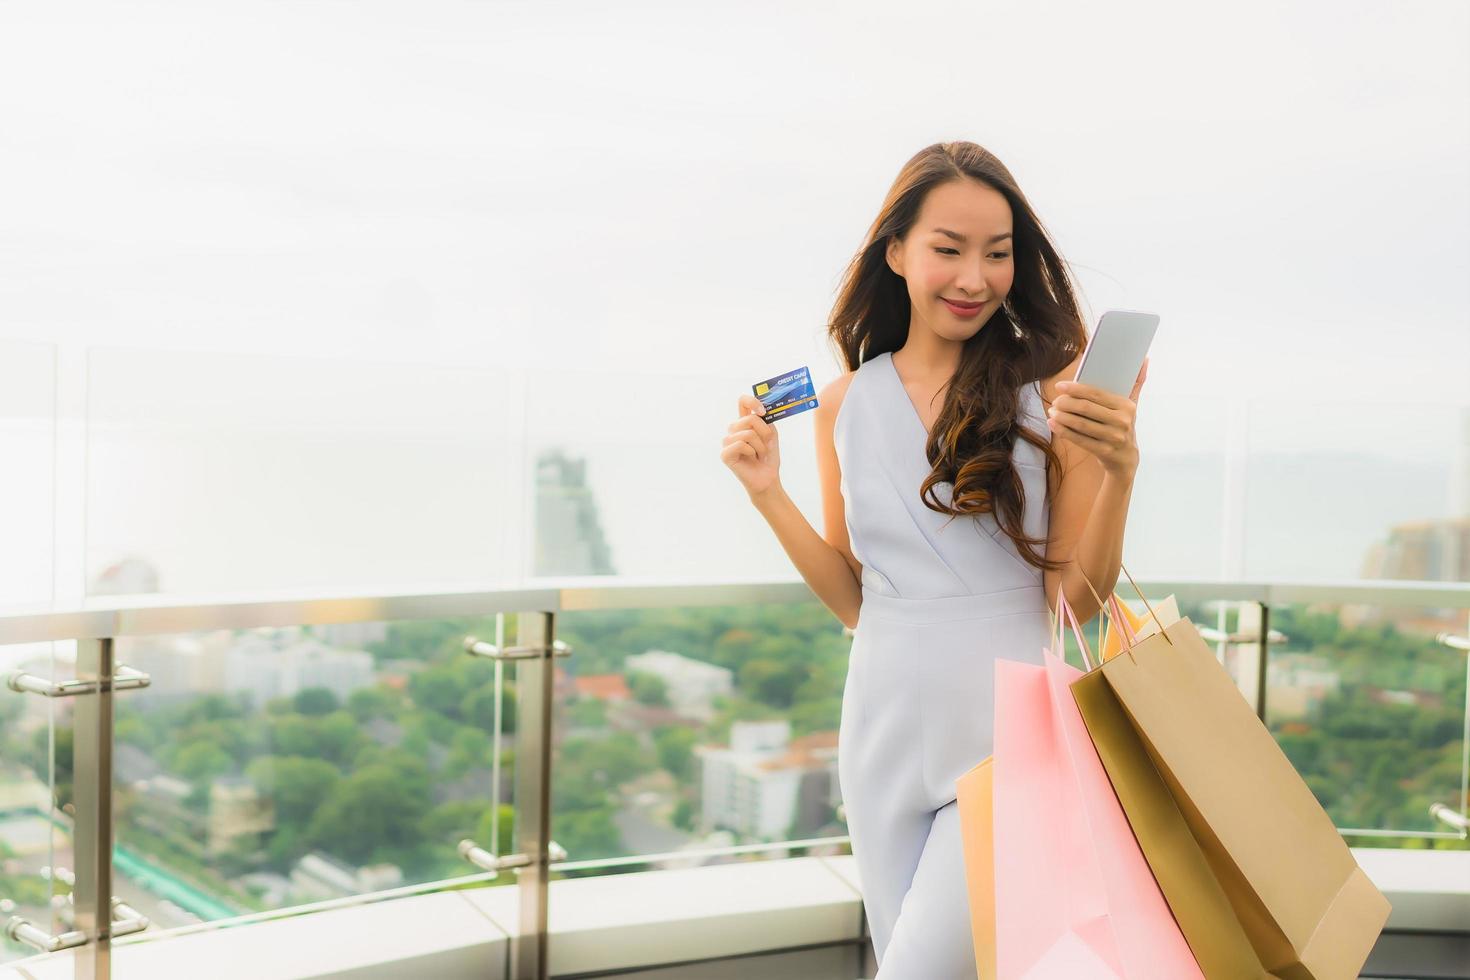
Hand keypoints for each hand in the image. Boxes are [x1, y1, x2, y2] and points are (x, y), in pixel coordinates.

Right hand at [721, 394, 781, 497]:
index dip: (752, 401)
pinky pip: (741, 445)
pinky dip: (752, 452)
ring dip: (760, 446)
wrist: (768, 477)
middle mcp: (733, 430)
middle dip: (764, 433)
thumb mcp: (771, 434)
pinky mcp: (725, 454)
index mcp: (744, 423)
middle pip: (749, 419)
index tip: (763, 411)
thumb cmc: (768, 457)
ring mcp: (727, 442)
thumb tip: (760, 410)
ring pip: (748, 433)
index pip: (743, 402)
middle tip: (767, 445)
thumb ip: (765, 420)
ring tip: (760, 454)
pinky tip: (752, 458)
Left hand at [1047, 358, 1147, 477]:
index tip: (1060, 386)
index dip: (1076, 388)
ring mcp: (1113, 437)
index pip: (1096, 393)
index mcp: (1126, 406)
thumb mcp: (1132, 405)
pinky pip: (1079, 439)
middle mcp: (1122, 421)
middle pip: (1086, 408)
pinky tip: (1053, 424)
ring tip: (1052, 411)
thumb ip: (1136, 383)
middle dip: (1066, 403)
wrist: (1126, 459)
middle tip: (1055, 401)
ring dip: (1062, 417)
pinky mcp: (1104, 451)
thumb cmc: (1123, 426)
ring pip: (1081, 424)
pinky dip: (1063, 431)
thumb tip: (1144, 359)